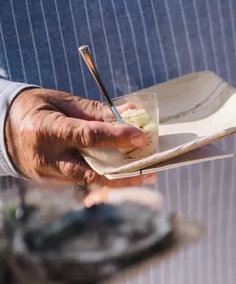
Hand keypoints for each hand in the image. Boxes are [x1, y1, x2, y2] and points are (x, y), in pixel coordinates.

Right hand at [5, 89, 152, 186]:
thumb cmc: (35, 108)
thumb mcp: (60, 101)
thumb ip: (93, 111)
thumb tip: (128, 113)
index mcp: (46, 130)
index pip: (87, 136)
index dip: (116, 136)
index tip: (140, 135)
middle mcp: (47, 157)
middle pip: (92, 172)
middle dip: (125, 174)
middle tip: (152, 171)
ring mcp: (48, 173)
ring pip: (91, 180)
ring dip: (121, 179)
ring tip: (147, 174)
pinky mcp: (52, 182)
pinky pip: (84, 179)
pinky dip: (106, 175)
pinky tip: (126, 172)